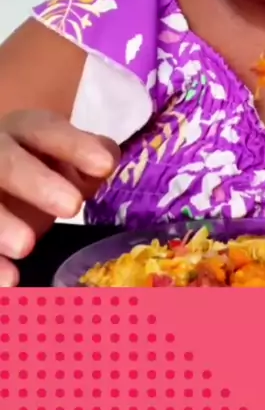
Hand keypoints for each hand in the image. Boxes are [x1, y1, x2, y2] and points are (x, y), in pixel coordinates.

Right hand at [0, 110, 119, 285]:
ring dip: (1, 224)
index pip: (45, 129)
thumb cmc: (39, 173)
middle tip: (72, 206)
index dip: (73, 145)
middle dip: (35, 181)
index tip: (104, 166)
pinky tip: (10, 280)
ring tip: (26, 247)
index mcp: (23, 133)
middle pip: (7, 161)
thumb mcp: (63, 162)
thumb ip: (89, 157)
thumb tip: (108, 157)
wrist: (5, 192)